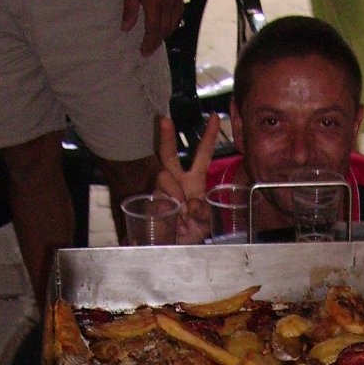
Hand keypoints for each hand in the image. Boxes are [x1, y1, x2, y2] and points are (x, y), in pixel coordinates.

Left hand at [123, 0, 183, 54]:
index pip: (153, 30)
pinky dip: (174, 24)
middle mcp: (167, 5)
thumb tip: (126, 28)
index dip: (149, 43)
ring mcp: (175, 0)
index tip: (144, 52)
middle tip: (150, 48)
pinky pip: (179, 15)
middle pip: (164, 30)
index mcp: (154, 4)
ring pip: (173, 24)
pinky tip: (168, 26)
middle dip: (157, 42)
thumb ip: (129, 10)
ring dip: (165, 34)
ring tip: (158, 39)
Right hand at [156, 112, 221, 242]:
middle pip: (168, 154)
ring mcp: (160, 190)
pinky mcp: (150, 201)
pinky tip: (174, 219)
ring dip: (175, 191)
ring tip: (182, 212)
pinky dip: (168, 207)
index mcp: (194, 181)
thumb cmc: (191, 232)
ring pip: (164, 175)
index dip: (208, 136)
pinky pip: (159, 198)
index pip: (202, 154)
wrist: (173, 248)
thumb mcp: (205, 224)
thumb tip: (191, 204)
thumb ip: (204, 214)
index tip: (213, 115)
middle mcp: (176, 181)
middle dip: (166, 136)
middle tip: (164, 120)